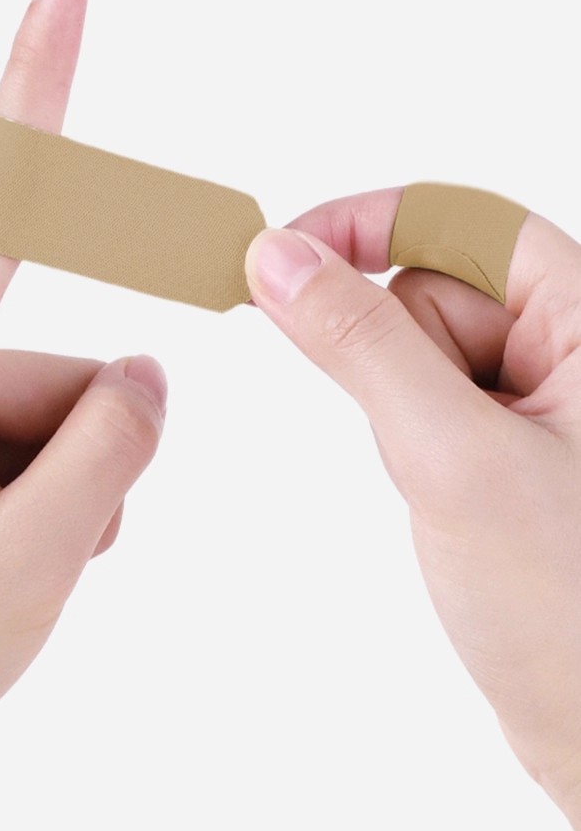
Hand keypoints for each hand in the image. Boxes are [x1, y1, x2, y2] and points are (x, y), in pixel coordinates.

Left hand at [0, 0, 166, 830]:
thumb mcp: (29, 566)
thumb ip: (111, 446)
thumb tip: (144, 377)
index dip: (37, 70)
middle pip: (56, 372)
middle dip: (86, 462)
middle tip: (40, 560)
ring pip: (34, 417)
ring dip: (57, 495)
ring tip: (2, 578)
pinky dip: (22, 503)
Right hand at [245, 192, 580, 830]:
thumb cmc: (568, 609)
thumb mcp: (452, 457)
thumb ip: (361, 343)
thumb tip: (279, 256)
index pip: (464, 220)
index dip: (369, 221)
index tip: (279, 249)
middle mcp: (572, 347)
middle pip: (434, 287)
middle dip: (395, 355)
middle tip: (428, 446)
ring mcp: (542, 400)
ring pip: (418, 350)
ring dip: (403, 413)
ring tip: (453, 490)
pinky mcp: (509, 446)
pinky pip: (426, 405)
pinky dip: (411, 444)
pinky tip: (452, 505)